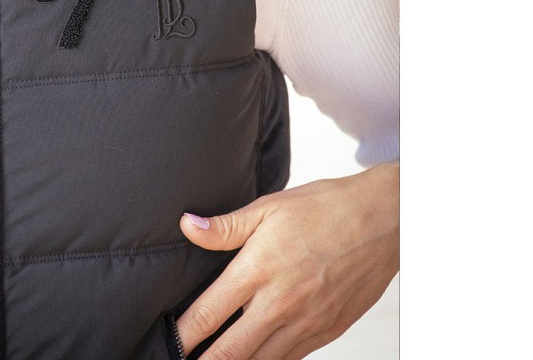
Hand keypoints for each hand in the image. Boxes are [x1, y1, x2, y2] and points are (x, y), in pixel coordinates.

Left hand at [175, 161, 398, 359]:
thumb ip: (225, 226)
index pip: (209, 312)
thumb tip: (187, 226)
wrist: (383, 220)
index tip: (168, 341)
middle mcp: (281, 303)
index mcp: (259, 268)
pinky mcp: (328, 332)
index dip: (183, 334)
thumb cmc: (324, 208)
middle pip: (231, 351)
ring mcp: (307, 322)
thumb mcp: (269, 207)